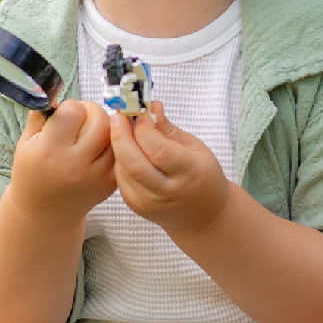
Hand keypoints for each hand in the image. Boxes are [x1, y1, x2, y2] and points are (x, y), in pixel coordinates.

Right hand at [6, 99, 116, 219]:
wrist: (44, 212)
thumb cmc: (32, 172)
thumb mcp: (26, 142)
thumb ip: (41, 114)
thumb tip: (52, 88)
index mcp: (50, 151)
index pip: (73, 110)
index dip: (69, 107)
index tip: (63, 116)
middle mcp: (75, 164)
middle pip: (99, 119)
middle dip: (90, 111)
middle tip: (80, 119)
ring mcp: (96, 176)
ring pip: (114, 134)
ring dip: (104, 127)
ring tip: (89, 133)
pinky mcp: (110, 184)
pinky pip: (120, 152)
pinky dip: (112, 144)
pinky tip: (98, 148)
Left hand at [107, 105, 230, 240]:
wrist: (203, 216)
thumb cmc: (203, 176)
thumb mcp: (194, 147)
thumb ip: (168, 128)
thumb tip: (150, 106)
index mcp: (189, 173)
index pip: (159, 151)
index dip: (144, 129)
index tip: (141, 112)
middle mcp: (168, 192)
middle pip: (134, 163)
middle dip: (121, 135)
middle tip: (119, 116)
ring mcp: (150, 203)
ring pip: (123, 171)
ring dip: (118, 147)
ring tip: (121, 130)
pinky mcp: (137, 207)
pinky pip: (121, 180)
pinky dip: (120, 161)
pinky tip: (126, 150)